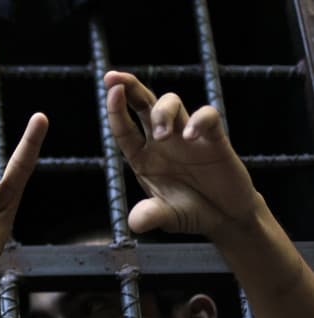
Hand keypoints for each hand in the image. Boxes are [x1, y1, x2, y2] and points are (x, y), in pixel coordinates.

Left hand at [104, 71, 262, 239]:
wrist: (225, 218)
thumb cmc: (190, 213)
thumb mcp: (167, 217)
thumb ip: (151, 216)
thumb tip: (135, 223)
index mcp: (143, 157)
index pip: (124, 128)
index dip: (115, 109)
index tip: (108, 89)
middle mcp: (162, 141)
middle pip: (143, 104)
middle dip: (129, 88)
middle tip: (114, 78)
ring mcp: (187, 136)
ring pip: (171, 103)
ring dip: (162, 112)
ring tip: (161, 135)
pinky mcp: (214, 138)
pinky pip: (207, 116)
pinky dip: (198, 120)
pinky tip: (190, 136)